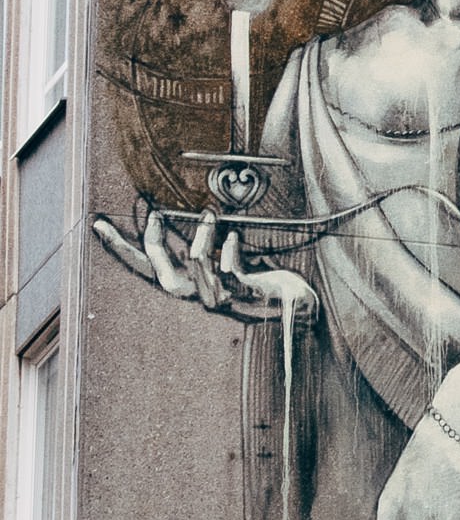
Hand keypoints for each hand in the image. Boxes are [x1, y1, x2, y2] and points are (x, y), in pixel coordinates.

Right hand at [93, 208, 318, 324]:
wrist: (299, 306)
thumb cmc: (263, 280)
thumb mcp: (230, 261)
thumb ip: (209, 248)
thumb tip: (193, 213)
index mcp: (191, 286)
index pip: (147, 270)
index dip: (121, 250)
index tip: (99, 224)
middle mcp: (200, 297)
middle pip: (162, 275)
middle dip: (152, 244)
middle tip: (155, 213)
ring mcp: (223, 298)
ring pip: (195, 267)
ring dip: (200, 238)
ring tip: (210, 214)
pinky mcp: (246, 293)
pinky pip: (229, 271)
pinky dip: (229, 251)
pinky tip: (234, 237)